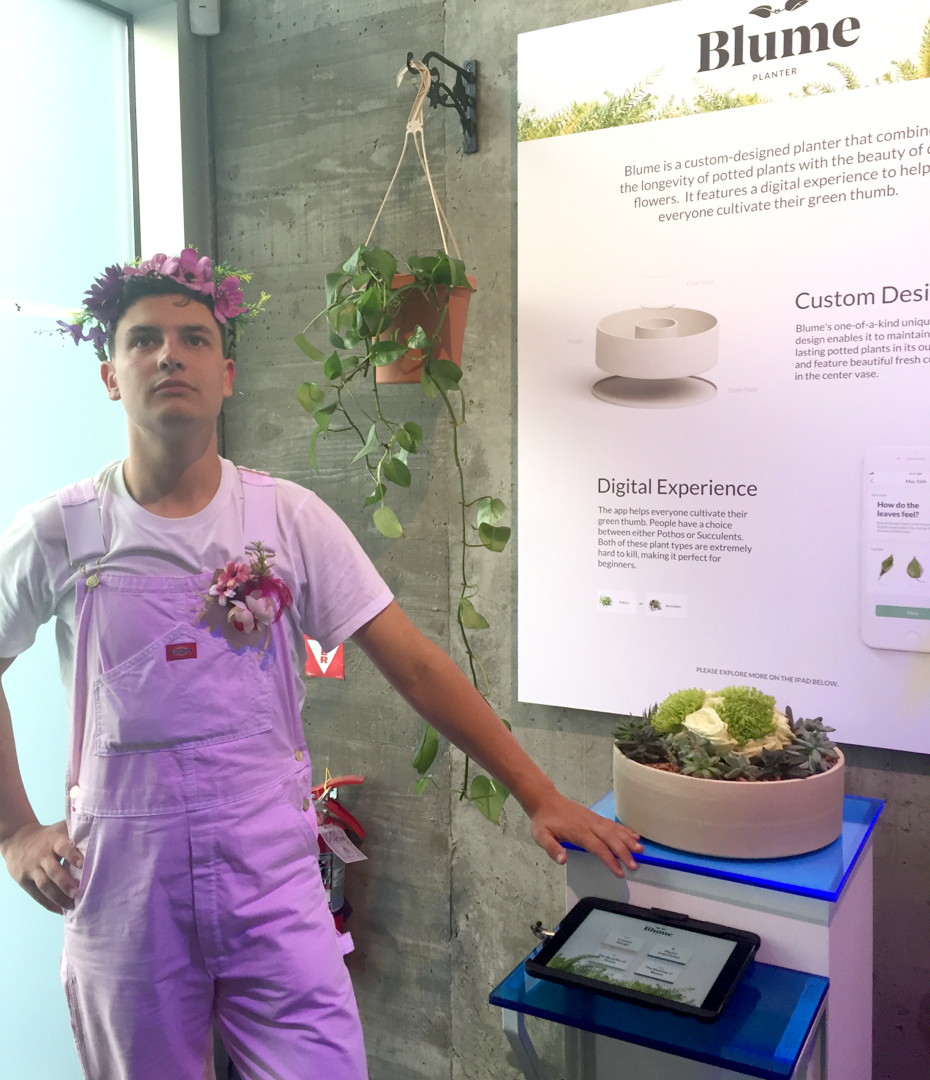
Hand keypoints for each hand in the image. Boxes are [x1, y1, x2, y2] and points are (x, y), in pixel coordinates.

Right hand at [1, 820, 82, 913]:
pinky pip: (36, 894)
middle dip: (66, 884)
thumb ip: (76, 832)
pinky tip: (60, 910)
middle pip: (53, 871)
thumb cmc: (47, 835)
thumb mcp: (60, 828)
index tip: (84, 865)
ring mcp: (31, 868)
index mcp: (53, 841)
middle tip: (78, 894)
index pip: (63, 848)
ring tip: (72, 906)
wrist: (16, 839)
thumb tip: (101, 832)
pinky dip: (48, 904)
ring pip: (44, 885)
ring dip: (58, 897)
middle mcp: (42, 855)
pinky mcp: (23, 880)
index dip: (73, 856)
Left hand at [528, 792, 642, 877]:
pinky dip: (624, 829)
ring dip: (628, 840)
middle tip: (635, 865)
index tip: (620, 872)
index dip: (610, 860)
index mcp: (578, 832)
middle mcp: (589, 825)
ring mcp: (593, 819)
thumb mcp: (541, 836)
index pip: (598, 848)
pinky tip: (634, 835)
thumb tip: (563, 860)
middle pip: (611, 839)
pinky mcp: (594, 816)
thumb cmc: (543, 821)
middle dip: (624, 852)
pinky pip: (612, 823)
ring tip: (641, 849)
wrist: (545, 800)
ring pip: (614, 830)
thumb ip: (552, 848)